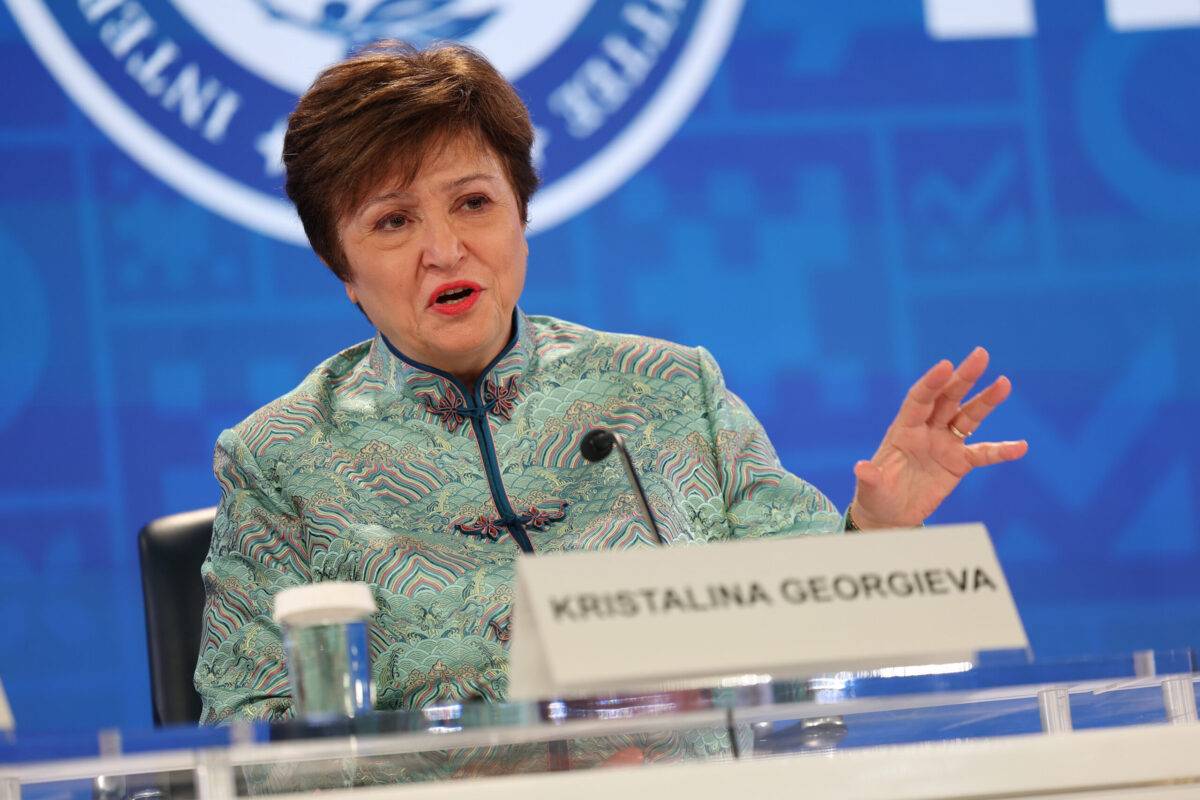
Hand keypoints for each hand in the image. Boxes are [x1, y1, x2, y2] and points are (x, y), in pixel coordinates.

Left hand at [848, 347, 1027, 529]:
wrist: (891, 513)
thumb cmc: (876, 495)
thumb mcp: (871, 488)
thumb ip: (870, 477)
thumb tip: (862, 469)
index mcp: (903, 429)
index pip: (919, 399)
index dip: (931, 382)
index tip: (946, 365)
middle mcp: (926, 430)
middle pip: (947, 398)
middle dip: (963, 377)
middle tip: (981, 355)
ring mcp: (944, 443)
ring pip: (968, 416)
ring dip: (986, 401)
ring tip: (1004, 383)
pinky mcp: (958, 462)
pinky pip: (983, 454)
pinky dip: (1001, 451)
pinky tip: (1021, 447)